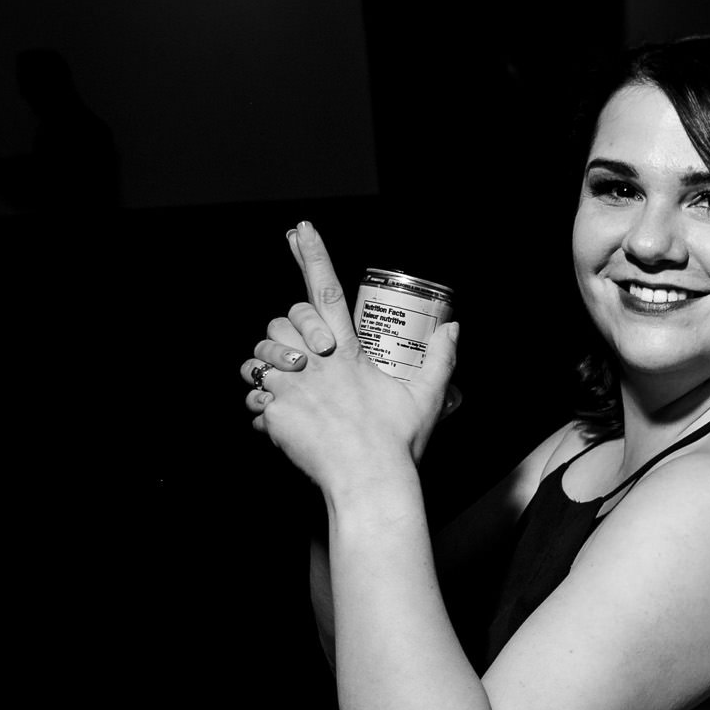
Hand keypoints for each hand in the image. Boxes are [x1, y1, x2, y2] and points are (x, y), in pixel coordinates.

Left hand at [237, 222, 458, 482]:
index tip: (300, 229)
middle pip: (284, 321)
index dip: (313, 256)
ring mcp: (291, 385)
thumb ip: (440, 359)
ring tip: (286, 383)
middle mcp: (316, 363)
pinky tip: (280, 418)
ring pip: (261, 355)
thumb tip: (454, 328)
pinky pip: (255, 396)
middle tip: (300, 354)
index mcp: (349, 353)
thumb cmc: (397, 442)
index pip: (326, 292)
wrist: (368, 479)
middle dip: (285, 329)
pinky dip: (263, 405)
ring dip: (268, 365)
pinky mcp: (275, 410)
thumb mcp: (427, 397)